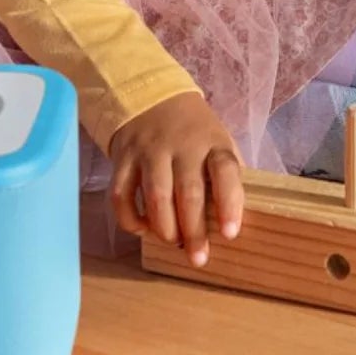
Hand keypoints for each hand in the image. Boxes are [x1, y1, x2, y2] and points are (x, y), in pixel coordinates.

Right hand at [108, 92, 243, 267]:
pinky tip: (142, 230)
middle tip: (198, 258)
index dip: (229, 203)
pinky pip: (121, 195)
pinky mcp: (123, 158)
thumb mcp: (218, 143)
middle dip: (193, 230)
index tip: (230, 234)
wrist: (152, 96)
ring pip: (155, 196)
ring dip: (164, 227)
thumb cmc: (194, 131)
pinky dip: (130, 219)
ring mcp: (150, 151)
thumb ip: (226, 176)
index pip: (225, 171)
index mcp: (213, 143)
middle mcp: (181, 146)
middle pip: (189, 191)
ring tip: (172, 242)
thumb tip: (234, 220)